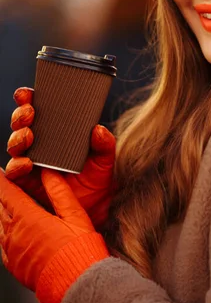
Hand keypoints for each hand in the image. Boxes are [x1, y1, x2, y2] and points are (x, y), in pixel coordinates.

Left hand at [0, 168, 108, 302]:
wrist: (76, 285)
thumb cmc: (79, 250)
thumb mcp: (74, 215)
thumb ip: (59, 192)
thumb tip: (48, 173)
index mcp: (29, 218)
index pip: (8, 193)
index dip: (2, 180)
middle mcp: (15, 234)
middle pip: (0, 208)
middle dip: (2, 196)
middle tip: (5, 187)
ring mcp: (12, 251)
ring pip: (0, 226)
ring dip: (3, 214)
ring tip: (7, 207)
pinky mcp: (14, 266)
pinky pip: (3, 245)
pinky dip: (5, 234)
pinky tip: (11, 232)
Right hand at [6, 87, 115, 229]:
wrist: (95, 208)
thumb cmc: (98, 178)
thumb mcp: (105, 159)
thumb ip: (105, 144)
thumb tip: (98, 129)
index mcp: (57, 132)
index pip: (39, 110)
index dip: (28, 99)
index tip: (28, 94)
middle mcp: (41, 144)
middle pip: (22, 124)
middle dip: (21, 116)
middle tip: (29, 114)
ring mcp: (31, 161)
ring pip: (15, 145)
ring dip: (17, 138)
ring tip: (28, 137)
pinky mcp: (26, 181)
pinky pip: (14, 172)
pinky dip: (16, 166)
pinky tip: (26, 163)